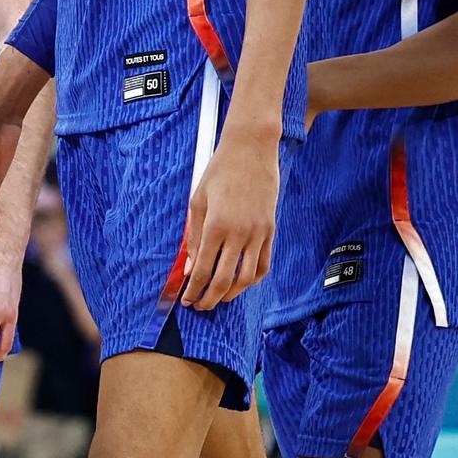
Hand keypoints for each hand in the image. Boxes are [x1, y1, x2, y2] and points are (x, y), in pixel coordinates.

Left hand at [179, 126, 277, 309]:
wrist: (251, 150)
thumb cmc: (219, 172)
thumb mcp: (197, 201)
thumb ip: (193, 236)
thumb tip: (189, 268)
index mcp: (216, 225)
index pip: (202, 269)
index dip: (193, 289)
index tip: (187, 300)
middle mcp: (238, 233)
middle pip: (223, 280)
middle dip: (209, 298)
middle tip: (200, 306)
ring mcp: (258, 233)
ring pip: (246, 277)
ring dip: (231, 294)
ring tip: (219, 299)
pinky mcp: (271, 231)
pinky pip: (263, 264)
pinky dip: (252, 279)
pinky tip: (241, 283)